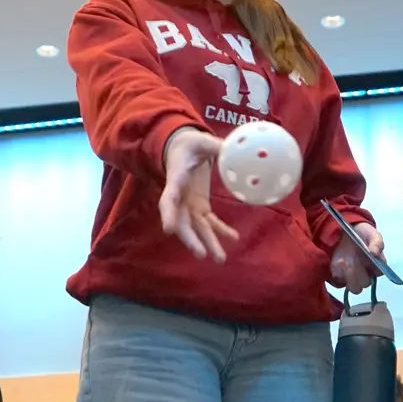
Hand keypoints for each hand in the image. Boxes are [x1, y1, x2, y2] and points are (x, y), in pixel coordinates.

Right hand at [160, 128, 238, 262]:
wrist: (183, 149)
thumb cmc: (190, 144)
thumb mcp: (201, 142)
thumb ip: (216, 146)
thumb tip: (234, 148)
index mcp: (176, 180)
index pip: (169, 200)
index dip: (168, 215)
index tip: (169, 230)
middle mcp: (180, 198)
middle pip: (182, 222)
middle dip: (191, 239)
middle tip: (202, 254)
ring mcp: (189, 204)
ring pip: (196, 228)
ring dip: (208, 242)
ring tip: (220, 259)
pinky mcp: (199, 206)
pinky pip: (209, 222)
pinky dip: (221, 230)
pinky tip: (234, 238)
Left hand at [329, 222, 384, 294]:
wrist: (346, 231)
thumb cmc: (363, 234)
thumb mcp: (372, 235)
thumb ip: (377, 243)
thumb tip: (374, 253)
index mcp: (376, 266)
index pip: (378, 273)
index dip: (374, 267)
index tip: (369, 255)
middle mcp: (366, 274)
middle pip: (366, 283)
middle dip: (360, 274)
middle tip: (354, 259)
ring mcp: (353, 276)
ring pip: (355, 288)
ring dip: (350, 276)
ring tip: (344, 261)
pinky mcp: (340, 275)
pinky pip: (340, 280)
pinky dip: (338, 272)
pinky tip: (338, 261)